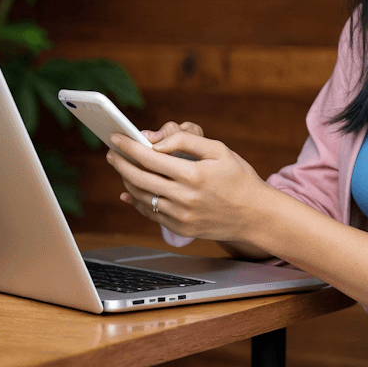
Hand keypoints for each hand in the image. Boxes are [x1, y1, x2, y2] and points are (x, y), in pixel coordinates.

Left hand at [104, 121, 269, 242]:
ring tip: (123, 168)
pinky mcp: (181, 228)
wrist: (256, 214)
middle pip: (138, 178)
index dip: (128, 146)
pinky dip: (137, 200)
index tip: (115, 137)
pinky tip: (130, 191)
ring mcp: (181, 216)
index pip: (149, 157)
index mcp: (193, 174)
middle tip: (112, 152)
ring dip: (127, 180)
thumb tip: (155, 142)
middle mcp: (184, 197)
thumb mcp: (218, 149)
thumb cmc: (238, 177)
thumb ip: (185, 141)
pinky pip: (150, 213)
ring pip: (141, 196)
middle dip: (120, 163)